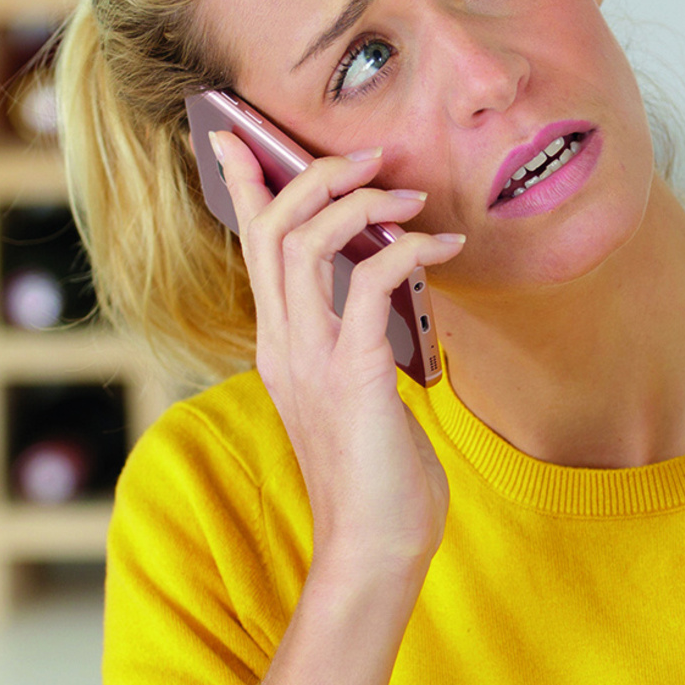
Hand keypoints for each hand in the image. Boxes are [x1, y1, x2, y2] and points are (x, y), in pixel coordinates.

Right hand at [211, 129, 463, 573]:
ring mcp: (310, 359)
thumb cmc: (378, 479)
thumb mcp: (358, 397)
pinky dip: (405, 251)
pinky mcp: (351, 375)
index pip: (251, 248)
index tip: (241, 134)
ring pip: (305, 242)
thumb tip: (385, 304)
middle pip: (271, 228)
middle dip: (314, 174)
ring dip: (359, 203)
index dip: (245, 185)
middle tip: (371, 157)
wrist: (374, 550)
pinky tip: (443, 250)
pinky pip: (366, 284)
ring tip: (410, 197)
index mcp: (280, 346)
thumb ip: (357, 347)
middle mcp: (282, 344)